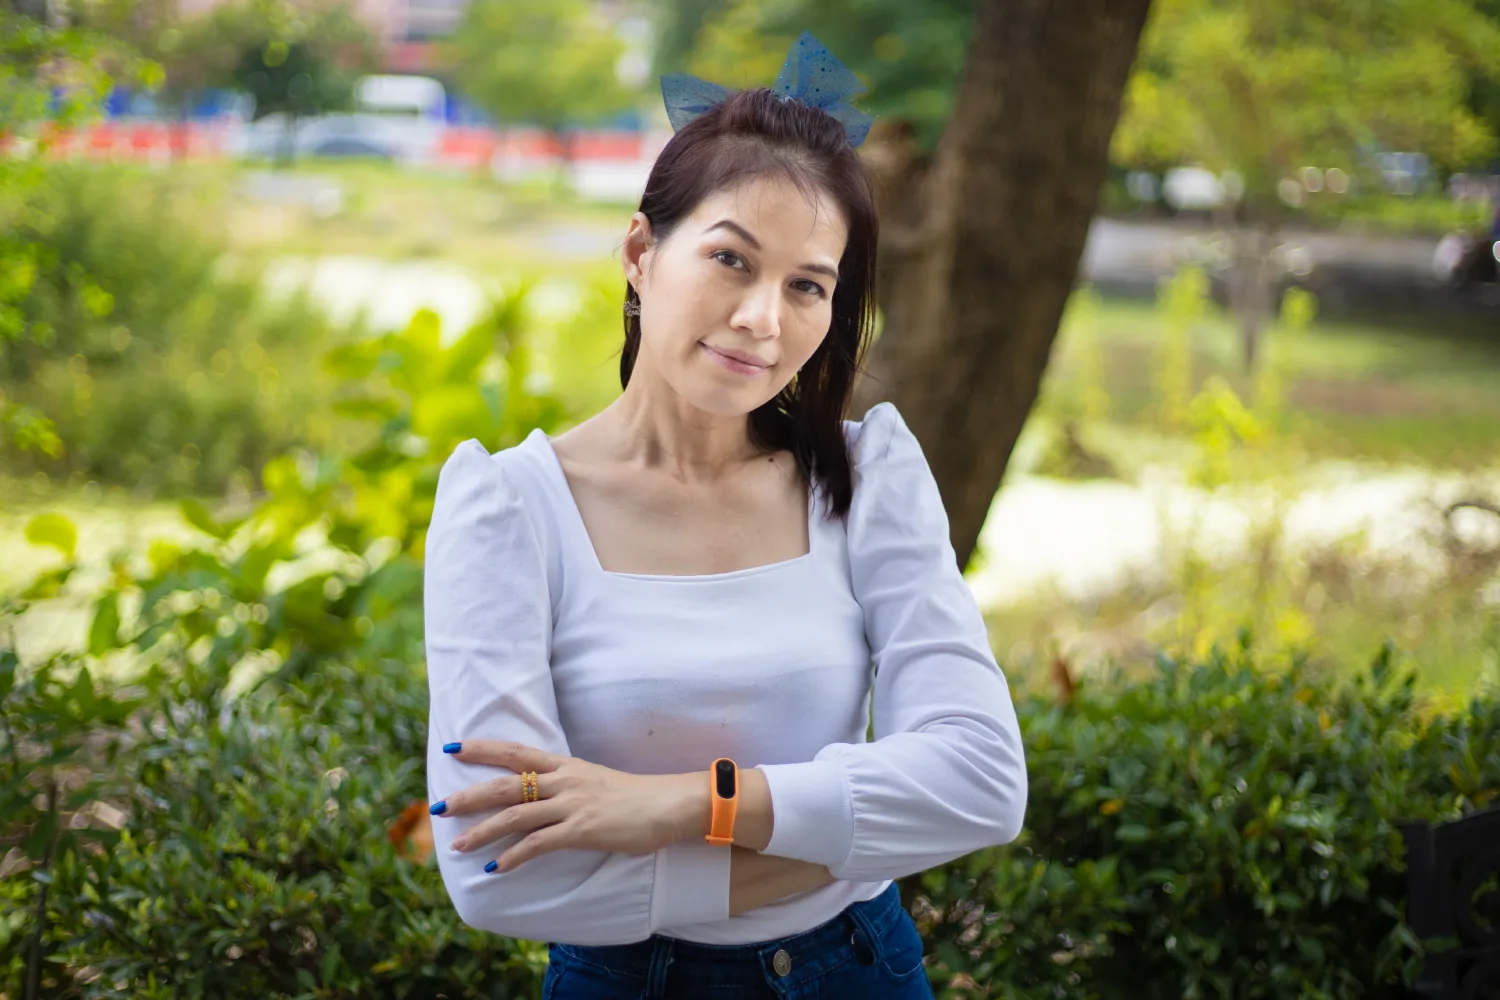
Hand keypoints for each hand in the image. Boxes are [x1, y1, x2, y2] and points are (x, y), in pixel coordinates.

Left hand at [431, 740, 707, 871]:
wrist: (670, 804)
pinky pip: (538, 844)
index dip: (483, 748)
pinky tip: (495, 868)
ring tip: (456, 845)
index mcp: (566, 765)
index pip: (516, 752)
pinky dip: (513, 857)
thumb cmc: (637, 797)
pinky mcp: (581, 830)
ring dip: (482, 832)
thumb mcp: (596, 781)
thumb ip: (568, 787)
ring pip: (515, 816)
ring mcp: (572, 805)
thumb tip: (544, 798)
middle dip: (468, 795)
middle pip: (505, 784)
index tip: (453, 747)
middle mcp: (564, 781)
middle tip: (438, 806)